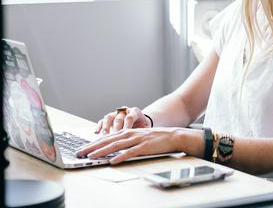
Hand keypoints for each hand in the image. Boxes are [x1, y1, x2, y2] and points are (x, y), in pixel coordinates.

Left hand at [76, 127, 197, 164]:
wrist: (173, 136)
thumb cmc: (154, 139)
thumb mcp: (137, 138)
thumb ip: (125, 142)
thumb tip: (110, 150)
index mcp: (127, 132)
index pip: (106, 138)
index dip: (93, 143)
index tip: (82, 149)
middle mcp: (130, 134)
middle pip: (107, 140)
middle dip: (92, 147)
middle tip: (80, 153)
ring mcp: (137, 140)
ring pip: (116, 145)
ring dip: (102, 151)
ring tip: (91, 157)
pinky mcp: (144, 146)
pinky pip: (130, 152)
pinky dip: (121, 156)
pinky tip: (113, 161)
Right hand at [95, 106, 150, 134]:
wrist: (142, 121)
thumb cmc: (144, 127)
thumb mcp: (146, 129)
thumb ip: (141, 132)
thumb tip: (138, 140)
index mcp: (135, 112)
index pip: (130, 117)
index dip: (127, 126)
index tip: (125, 134)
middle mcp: (125, 111)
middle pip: (118, 118)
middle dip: (116, 129)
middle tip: (114, 138)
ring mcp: (116, 114)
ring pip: (109, 117)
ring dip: (106, 127)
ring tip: (104, 136)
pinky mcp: (110, 118)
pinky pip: (103, 120)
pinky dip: (100, 126)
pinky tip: (97, 133)